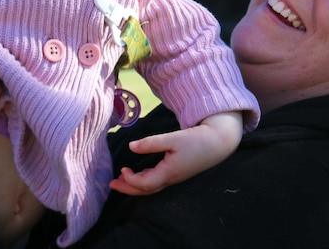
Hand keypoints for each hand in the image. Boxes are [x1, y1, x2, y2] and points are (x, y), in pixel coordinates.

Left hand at [109, 111, 242, 195]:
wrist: (217, 142)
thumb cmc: (196, 140)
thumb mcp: (173, 138)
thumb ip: (151, 143)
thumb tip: (131, 146)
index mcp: (169, 173)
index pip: (145, 183)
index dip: (130, 179)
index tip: (122, 168)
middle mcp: (171, 179)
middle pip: (145, 190)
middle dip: (127, 188)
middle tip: (111, 185)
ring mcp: (174, 177)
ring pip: (151, 186)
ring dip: (134, 185)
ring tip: (120, 180)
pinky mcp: (176, 172)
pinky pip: (157, 181)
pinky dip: (144, 179)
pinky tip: (137, 173)